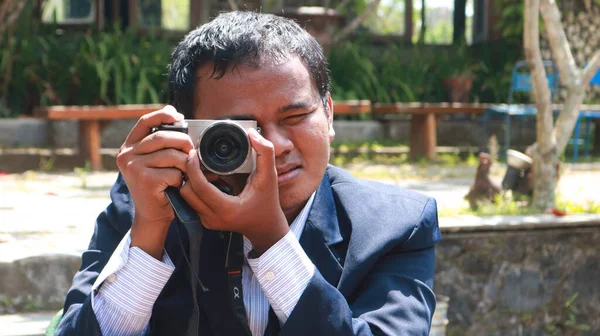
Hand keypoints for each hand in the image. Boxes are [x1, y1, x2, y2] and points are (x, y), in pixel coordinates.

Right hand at [116, 105, 193, 258]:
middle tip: (192, 151)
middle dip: (183, 142)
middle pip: (162, 137)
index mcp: (128, 147)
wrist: (153, 216)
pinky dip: (181, 179)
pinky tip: (177, 186)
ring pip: (171, 156)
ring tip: (187, 172)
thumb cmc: (159, 187)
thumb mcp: (156, 161)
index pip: (144, 122)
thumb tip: (179, 119)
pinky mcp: (145, 181)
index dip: (162, 114)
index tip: (178, 115)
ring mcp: (133, 167)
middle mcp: (126, 155)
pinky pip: (173, 173)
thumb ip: (162, 144)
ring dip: (185, 164)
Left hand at [180, 128, 288, 254]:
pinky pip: (192, 202)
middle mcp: (213, 218)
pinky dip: (196, 189)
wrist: (266, 227)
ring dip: (191, 181)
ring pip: (186, 197)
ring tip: (206, 170)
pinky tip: (209, 181)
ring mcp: (208, 221)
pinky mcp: (205, 221)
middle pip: (186, 191)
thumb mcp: (270, 176)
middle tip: (199, 160)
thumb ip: (265, 153)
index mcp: (226, 208)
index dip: (192, 167)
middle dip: (189, 173)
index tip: (194, 153)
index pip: (198, 186)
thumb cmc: (268, 202)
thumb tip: (252, 134)